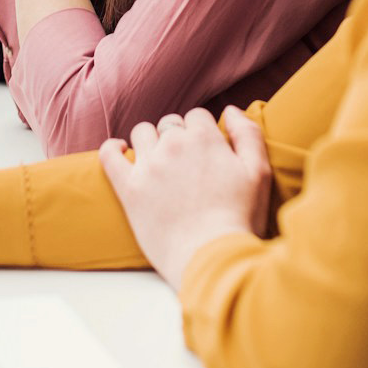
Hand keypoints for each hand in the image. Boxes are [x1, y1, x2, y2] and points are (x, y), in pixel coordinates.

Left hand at [99, 107, 271, 286]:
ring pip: (142, 132)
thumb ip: (248, 134)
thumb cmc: (238, 218)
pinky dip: (112, 148)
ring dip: (150, 141)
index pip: (197, 116)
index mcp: (204, 138)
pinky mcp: (129, 188)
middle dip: (178, 137)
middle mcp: (173, 145)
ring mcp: (148, 165)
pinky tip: (120, 150)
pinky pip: (109, 155)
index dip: (202, 132)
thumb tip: (231, 109)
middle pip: (170, 123)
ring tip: (159, 161)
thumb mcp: (259, 172)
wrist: (211, 257)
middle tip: (186, 165)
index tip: (205, 152)